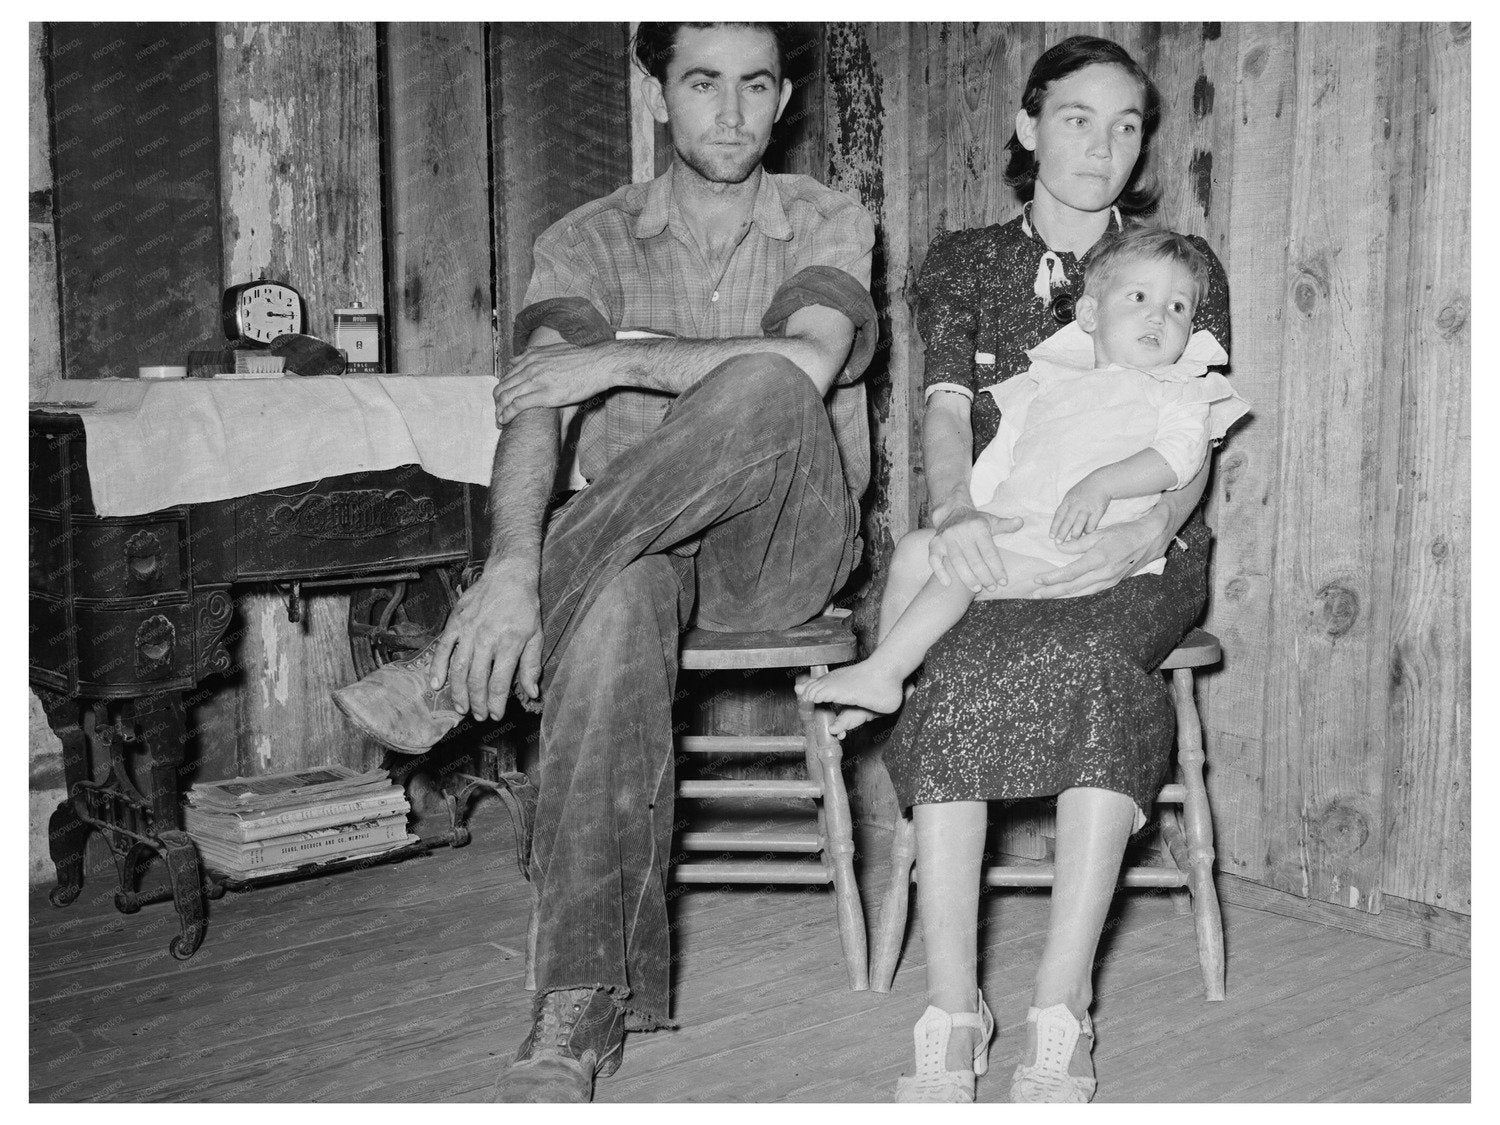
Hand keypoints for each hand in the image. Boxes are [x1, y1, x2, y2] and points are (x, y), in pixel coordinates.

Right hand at [428, 557, 542, 718]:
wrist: (508, 575)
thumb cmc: (524, 607)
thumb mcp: (536, 635)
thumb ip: (531, 666)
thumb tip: (532, 693)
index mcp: (510, 643)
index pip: (500, 682)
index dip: (496, 703)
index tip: (496, 715)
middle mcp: (487, 638)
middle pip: (477, 679)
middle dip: (477, 702)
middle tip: (478, 716)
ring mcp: (468, 630)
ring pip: (459, 668)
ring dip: (458, 692)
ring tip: (461, 707)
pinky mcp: (455, 622)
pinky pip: (443, 649)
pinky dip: (437, 668)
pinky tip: (436, 685)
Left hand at [494, 342, 611, 424]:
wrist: (599, 363)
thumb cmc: (582, 359)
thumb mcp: (554, 350)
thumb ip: (533, 354)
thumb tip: (517, 358)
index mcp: (532, 357)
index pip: (507, 375)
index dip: (501, 390)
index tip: (502, 401)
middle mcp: (530, 368)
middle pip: (502, 387)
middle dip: (497, 403)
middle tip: (498, 414)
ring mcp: (535, 380)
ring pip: (506, 396)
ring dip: (499, 411)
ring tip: (499, 421)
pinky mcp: (543, 394)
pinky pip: (516, 405)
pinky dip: (507, 415)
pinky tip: (504, 421)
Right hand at [927, 503, 1022, 591]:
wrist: (952, 512)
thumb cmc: (976, 522)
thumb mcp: (992, 521)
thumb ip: (1006, 525)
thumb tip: (1020, 522)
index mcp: (978, 527)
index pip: (989, 552)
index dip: (997, 569)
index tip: (1003, 582)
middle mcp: (961, 532)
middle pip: (975, 560)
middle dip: (985, 576)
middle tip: (991, 588)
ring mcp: (946, 538)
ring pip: (957, 562)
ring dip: (967, 578)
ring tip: (977, 589)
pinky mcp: (935, 543)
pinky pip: (934, 559)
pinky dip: (940, 572)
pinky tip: (947, 583)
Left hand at [1031, 516, 1157, 598]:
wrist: (1150, 539)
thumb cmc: (1124, 532)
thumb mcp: (1100, 533)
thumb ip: (1078, 543)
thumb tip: (1059, 548)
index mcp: (1098, 559)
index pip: (1070, 573)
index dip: (1052, 578)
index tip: (1037, 579)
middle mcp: (1103, 574)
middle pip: (1072, 587)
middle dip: (1051, 592)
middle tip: (1034, 594)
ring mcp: (1109, 580)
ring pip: (1081, 592)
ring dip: (1062, 595)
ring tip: (1046, 596)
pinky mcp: (1113, 582)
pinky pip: (1090, 590)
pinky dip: (1076, 593)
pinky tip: (1066, 593)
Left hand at [1050, 473, 1112, 541]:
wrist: (1101, 483)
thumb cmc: (1084, 492)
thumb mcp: (1071, 497)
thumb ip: (1066, 510)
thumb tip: (1059, 526)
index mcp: (1068, 501)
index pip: (1059, 515)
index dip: (1055, 526)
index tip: (1051, 536)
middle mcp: (1076, 505)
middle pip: (1068, 520)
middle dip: (1062, 532)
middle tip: (1058, 542)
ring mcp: (1087, 508)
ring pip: (1080, 522)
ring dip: (1076, 532)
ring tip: (1072, 540)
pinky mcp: (1097, 511)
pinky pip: (1092, 523)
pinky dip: (1088, 530)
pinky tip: (1086, 536)